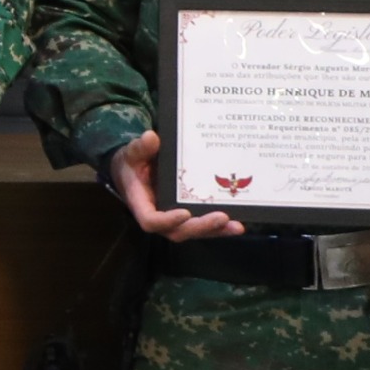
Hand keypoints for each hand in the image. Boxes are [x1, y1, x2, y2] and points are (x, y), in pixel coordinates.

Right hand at [99, 131, 242, 239]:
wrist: (134, 170)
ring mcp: (174, 219)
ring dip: (215, 230)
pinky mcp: (187, 216)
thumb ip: (140, 148)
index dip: (168, 220)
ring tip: (236, 226)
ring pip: (193, 232)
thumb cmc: (132, 163)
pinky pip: (202, 226)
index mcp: (141, 203)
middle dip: (200, 226)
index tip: (185, 213)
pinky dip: (220, 228)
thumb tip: (151, 137)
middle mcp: (158, 216)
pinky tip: (237, 225)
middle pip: (178, 231)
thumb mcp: (132, 153)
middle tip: (222, 217)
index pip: (151, 220)